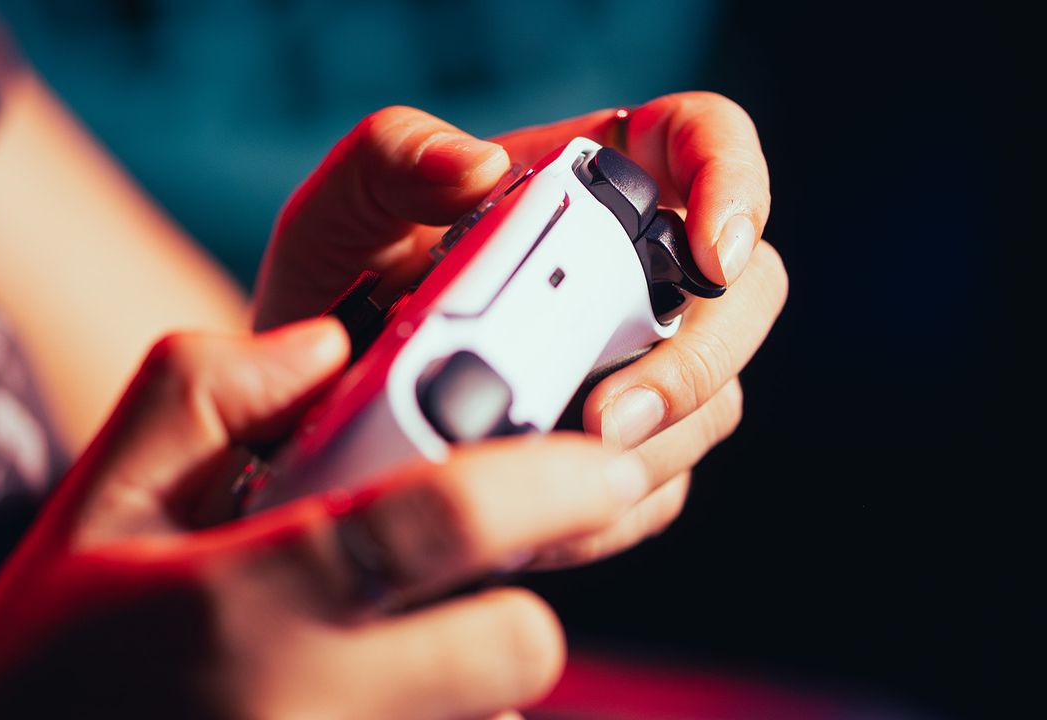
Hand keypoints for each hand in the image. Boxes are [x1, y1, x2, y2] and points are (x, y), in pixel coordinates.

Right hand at [0, 318, 730, 719]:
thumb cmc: (46, 647)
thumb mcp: (98, 501)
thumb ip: (202, 393)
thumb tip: (328, 344)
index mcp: (246, 596)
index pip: (440, 524)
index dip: (546, 481)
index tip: (602, 459)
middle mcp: (302, 699)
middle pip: (515, 648)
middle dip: (518, 603)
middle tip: (471, 572)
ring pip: (487, 713)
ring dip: (472, 669)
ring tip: (392, 635)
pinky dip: (434, 716)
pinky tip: (366, 689)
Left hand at [254, 95, 786, 561]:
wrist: (312, 408)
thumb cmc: (338, 287)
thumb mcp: (341, 210)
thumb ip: (393, 158)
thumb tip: (478, 164)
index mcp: (586, 182)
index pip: (701, 139)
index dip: (734, 181)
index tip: (714, 253)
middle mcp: (631, 269)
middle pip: (746, 292)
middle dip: (698, 361)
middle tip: (605, 417)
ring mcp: (636, 364)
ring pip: (716, 401)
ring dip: (653, 447)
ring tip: (545, 477)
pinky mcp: (619, 448)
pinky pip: (659, 486)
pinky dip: (609, 512)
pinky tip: (538, 526)